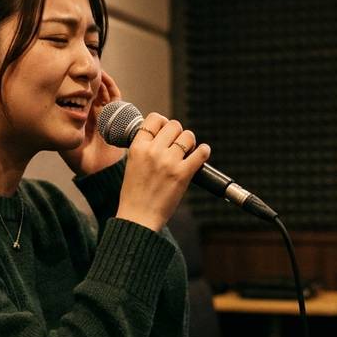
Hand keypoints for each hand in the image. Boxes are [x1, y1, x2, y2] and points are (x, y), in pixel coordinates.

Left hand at [60, 71, 125, 176]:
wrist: (99, 168)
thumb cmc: (79, 156)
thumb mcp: (61, 137)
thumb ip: (55, 126)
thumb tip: (42, 112)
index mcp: (77, 114)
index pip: (73, 93)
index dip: (70, 82)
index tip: (63, 69)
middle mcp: (90, 111)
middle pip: (87, 88)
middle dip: (83, 77)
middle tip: (77, 63)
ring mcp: (103, 111)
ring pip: (100, 89)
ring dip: (96, 78)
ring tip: (89, 68)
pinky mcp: (117, 113)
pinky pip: (114, 94)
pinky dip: (109, 84)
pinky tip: (102, 76)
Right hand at [116, 113, 210, 231]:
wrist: (138, 217)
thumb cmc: (135, 194)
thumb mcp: (132, 164)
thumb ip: (144, 148)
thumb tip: (162, 134)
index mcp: (138, 147)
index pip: (154, 119)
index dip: (163, 123)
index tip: (166, 131)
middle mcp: (153, 151)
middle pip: (174, 125)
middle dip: (178, 133)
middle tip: (177, 145)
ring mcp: (169, 162)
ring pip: (188, 136)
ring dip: (190, 143)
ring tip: (187, 153)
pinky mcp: (183, 174)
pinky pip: (201, 153)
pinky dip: (203, 152)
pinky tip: (201, 155)